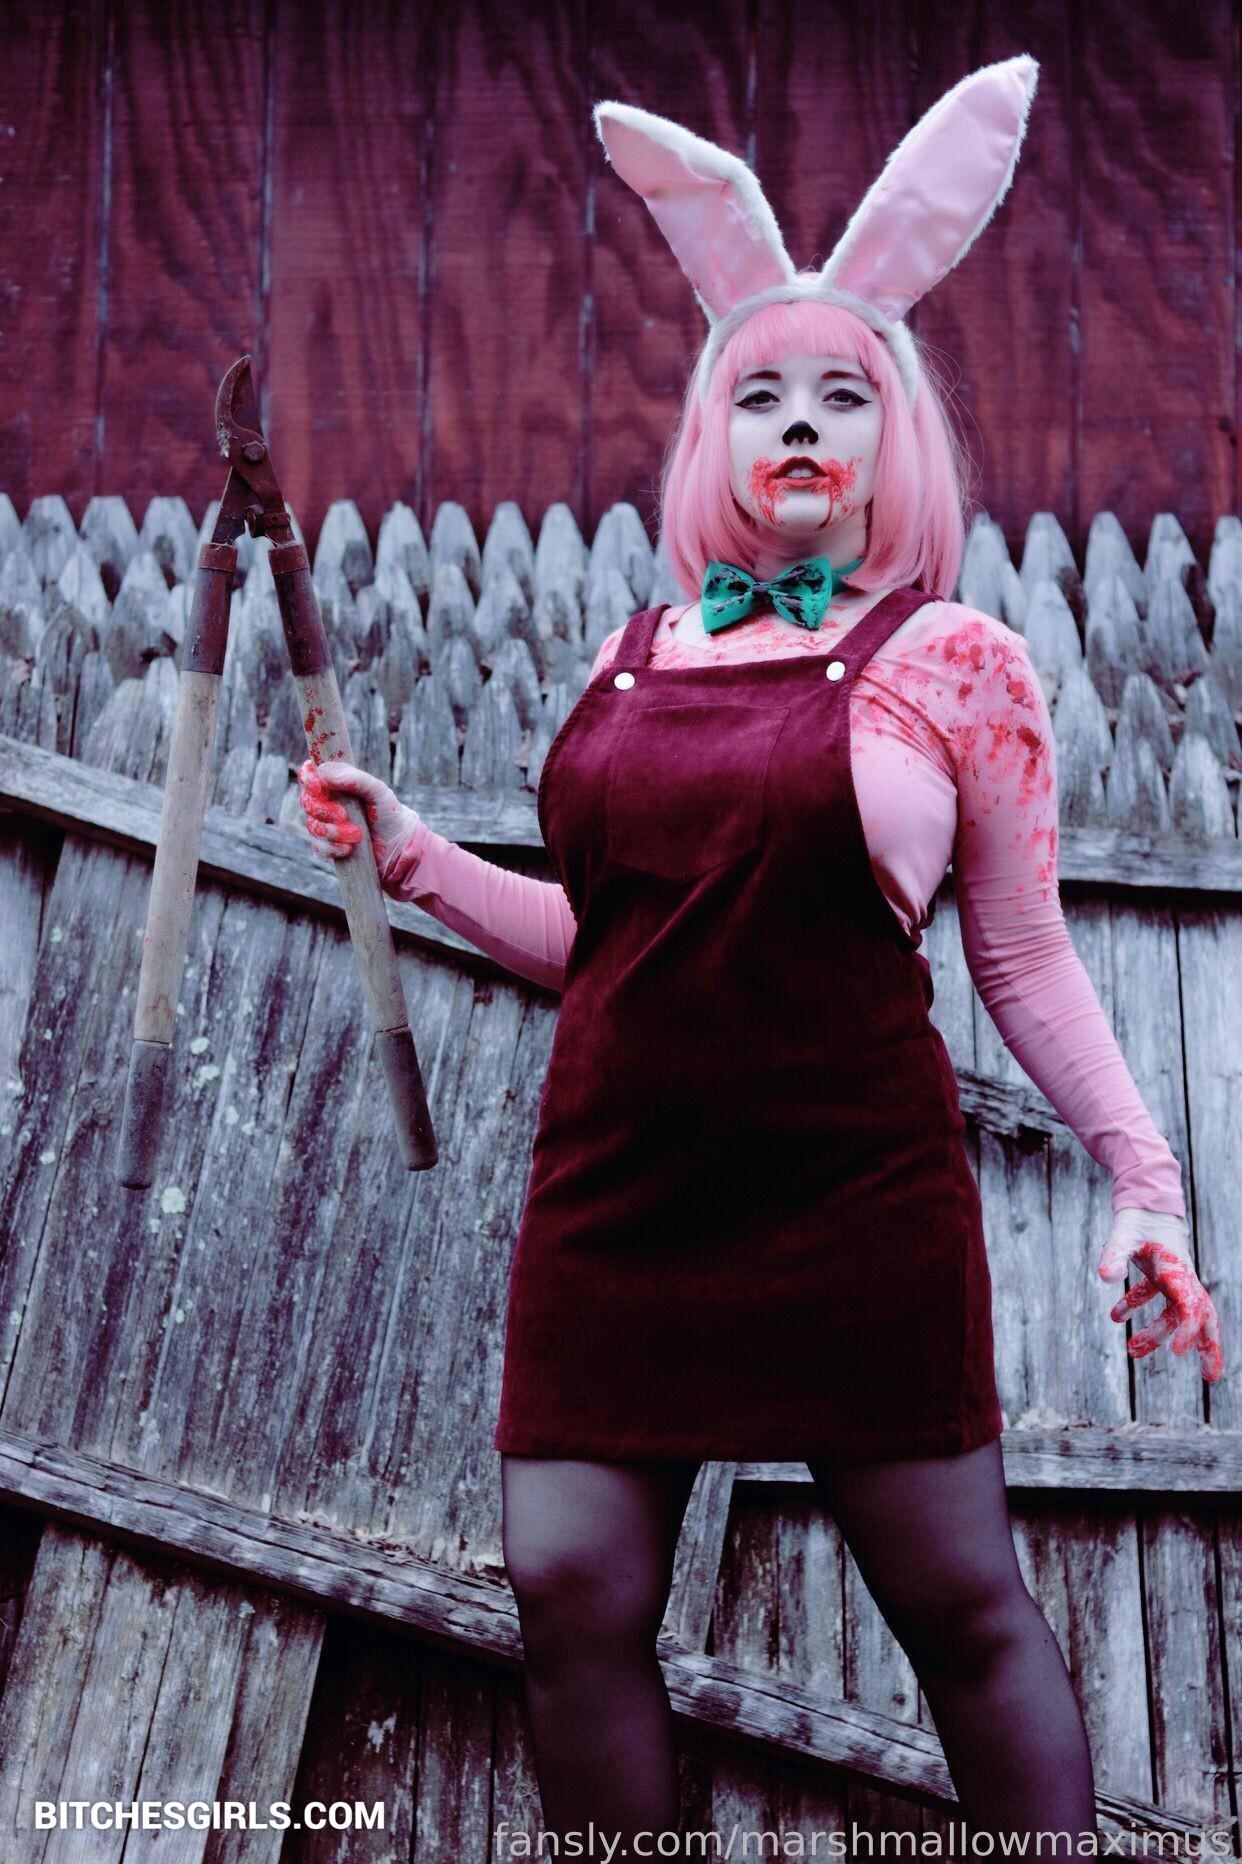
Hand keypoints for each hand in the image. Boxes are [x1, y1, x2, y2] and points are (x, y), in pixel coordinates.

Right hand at [296, 758, 421, 882]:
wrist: (399, 846)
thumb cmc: (389, 813)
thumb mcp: (378, 791)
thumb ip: (355, 778)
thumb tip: (323, 771)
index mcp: (336, 785)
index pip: (309, 775)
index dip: (308, 779)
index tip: (319, 787)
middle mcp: (327, 803)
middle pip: (307, 802)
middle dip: (323, 810)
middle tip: (344, 815)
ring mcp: (326, 825)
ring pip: (312, 826)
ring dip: (332, 832)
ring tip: (357, 835)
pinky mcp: (329, 846)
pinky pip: (318, 846)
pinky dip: (332, 848)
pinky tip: (348, 849)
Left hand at [1098, 1209, 1223, 1383]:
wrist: (1145, 1196)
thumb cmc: (1138, 1216)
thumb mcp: (1122, 1234)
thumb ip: (1114, 1255)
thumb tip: (1105, 1278)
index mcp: (1177, 1270)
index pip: (1190, 1306)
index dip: (1188, 1330)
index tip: (1179, 1353)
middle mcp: (1179, 1276)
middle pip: (1201, 1316)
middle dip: (1207, 1346)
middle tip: (1210, 1377)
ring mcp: (1171, 1275)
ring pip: (1174, 1312)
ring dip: (1157, 1333)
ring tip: (1133, 1352)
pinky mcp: (1158, 1272)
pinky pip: (1153, 1296)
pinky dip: (1136, 1307)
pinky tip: (1115, 1317)